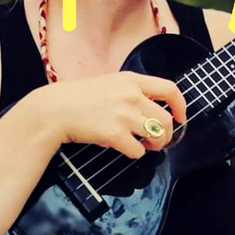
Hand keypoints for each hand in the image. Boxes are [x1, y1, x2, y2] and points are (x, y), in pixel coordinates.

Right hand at [31, 71, 187, 158]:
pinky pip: (138, 151)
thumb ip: (130, 91)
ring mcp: (124, 115)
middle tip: (158, 140)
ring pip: (157, 136)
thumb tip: (149, 108)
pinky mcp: (115, 135)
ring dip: (154, 146)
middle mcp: (132, 96)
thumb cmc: (77, 97)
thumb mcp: (108, 83)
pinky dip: (135, 154)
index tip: (180, 117)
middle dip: (167, 134)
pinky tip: (124, 148)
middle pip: (166, 119)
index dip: (180, 105)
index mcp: (131, 80)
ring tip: (144, 146)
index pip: (170, 89)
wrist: (54, 109)